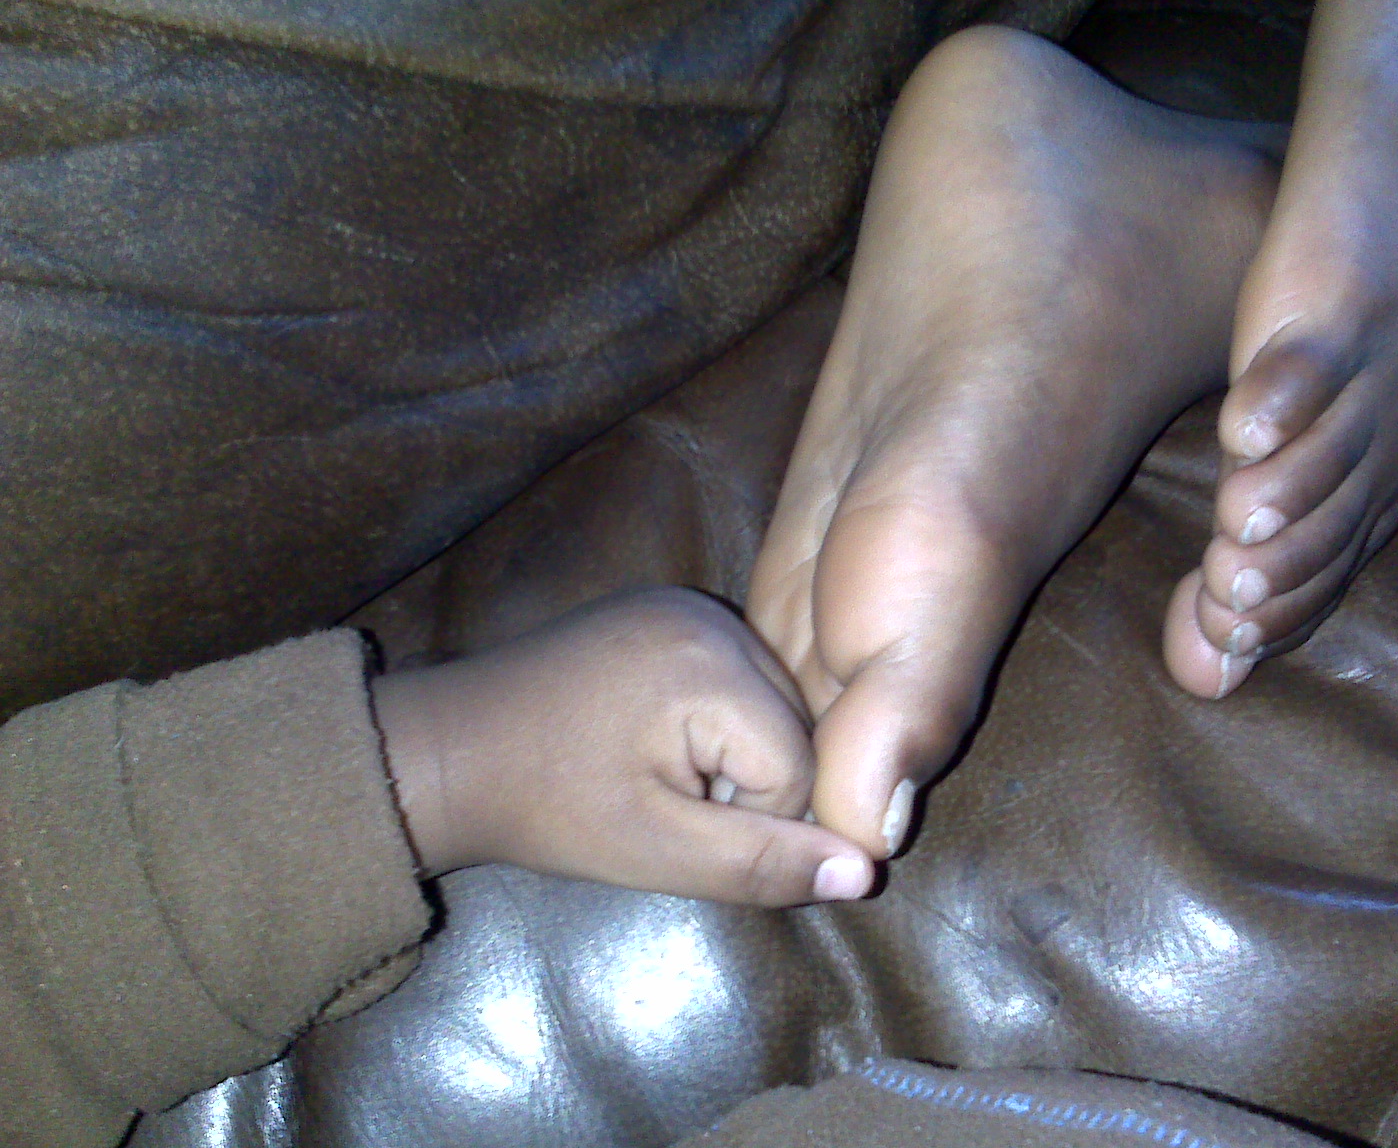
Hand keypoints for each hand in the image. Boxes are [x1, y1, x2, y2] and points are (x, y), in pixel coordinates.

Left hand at [373, 587, 874, 905]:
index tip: (671, 823)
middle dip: (743, 783)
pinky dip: (713, 719)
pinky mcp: (667, 608)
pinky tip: (652, 738)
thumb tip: (865, 875)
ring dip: (731, 753)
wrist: (451, 751)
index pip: (799, 766)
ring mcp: (688, 603)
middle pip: (794, 726)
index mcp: (710, 665)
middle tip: (661, 800)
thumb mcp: (656, 851)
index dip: (747, 819)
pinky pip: (735, 675)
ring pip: (771, 703)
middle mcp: (711, 615)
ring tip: (652, 770)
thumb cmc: (548, 808)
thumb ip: (762, 863)